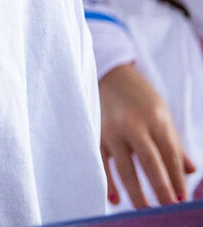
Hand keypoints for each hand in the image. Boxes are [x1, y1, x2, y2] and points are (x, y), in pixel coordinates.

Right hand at [99, 63, 195, 206]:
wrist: (107, 72)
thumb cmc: (139, 95)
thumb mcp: (161, 114)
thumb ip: (174, 143)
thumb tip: (189, 171)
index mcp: (156, 119)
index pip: (170, 156)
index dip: (177, 179)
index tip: (182, 200)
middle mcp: (134, 125)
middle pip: (150, 163)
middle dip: (161, 188)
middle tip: (169, 208)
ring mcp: (112, 130)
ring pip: (125, 167)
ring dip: (136, 192)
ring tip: (146, 210)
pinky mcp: (95, 133)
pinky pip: (101, 161)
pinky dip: (108, 181)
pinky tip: (115, 198)